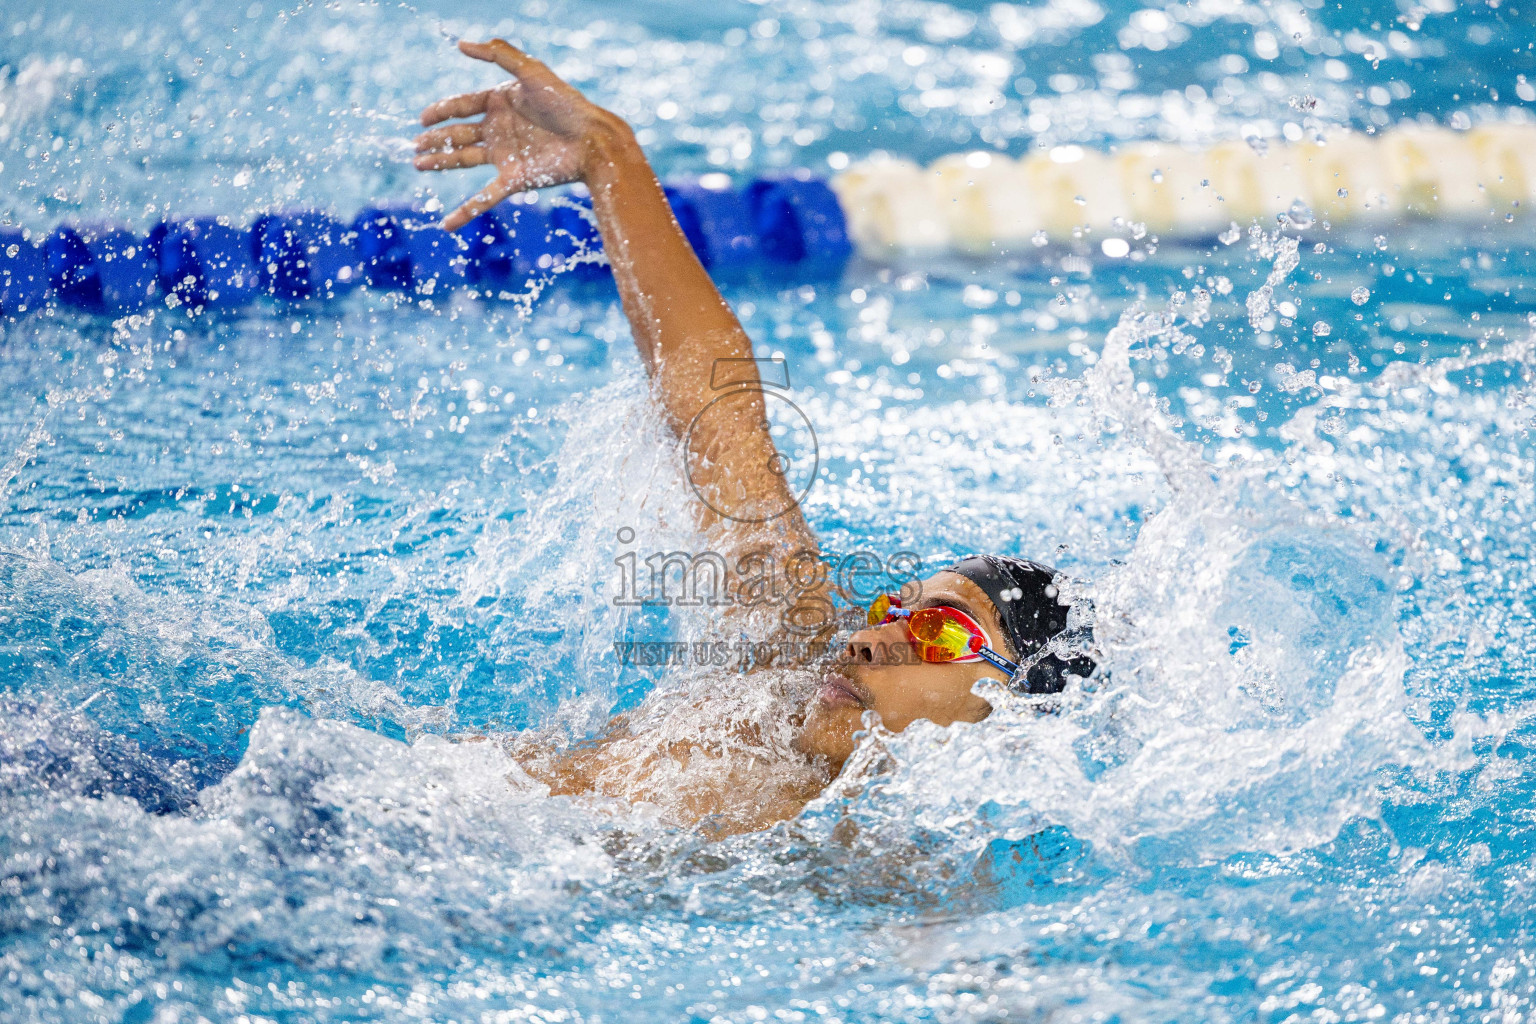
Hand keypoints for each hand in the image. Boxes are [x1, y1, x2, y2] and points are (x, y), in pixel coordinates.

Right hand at [414, 39, 620, 231]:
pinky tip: (446, 225)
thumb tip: (460, 44)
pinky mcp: (515, 179)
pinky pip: (484, 198)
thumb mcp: (531, 71)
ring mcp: (506, 155)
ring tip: (418, 164)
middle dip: (435, 139)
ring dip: (440, 162)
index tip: (422, 119)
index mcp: (502, 102)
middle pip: (459, 133)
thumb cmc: (566, 103)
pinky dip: (465, 212)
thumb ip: (498, 54)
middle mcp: (501, 129)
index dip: (441, 111)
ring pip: (464, 159)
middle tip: (413, 145)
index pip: (463, 105)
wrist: (592, 140)